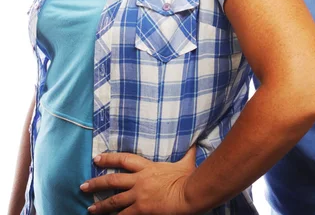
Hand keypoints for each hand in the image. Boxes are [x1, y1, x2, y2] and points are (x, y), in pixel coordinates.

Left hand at [81, 147, 196, 213]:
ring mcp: (138, 196)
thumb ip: (188, 153)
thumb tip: (195, 143)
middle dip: (96, 183)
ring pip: (114, 200)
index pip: (124, 160)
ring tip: (90, 209)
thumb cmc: (188, 178)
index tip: (96, 158)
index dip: (109, 158)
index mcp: (148, 167)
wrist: (188, 193)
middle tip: (83, 186)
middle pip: (113, 180)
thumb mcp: (186, 162)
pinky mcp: (140, 209)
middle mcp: (139, 180)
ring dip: (100, 206)